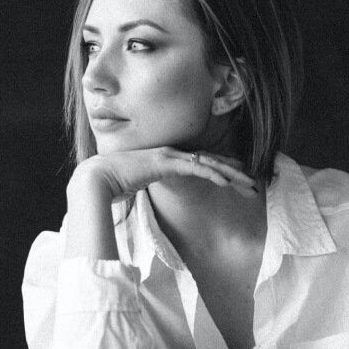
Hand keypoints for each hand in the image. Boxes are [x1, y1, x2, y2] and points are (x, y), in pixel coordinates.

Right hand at [65, 147, 256, 258]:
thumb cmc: (112, 184)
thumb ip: (144, 187)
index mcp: (167, 159)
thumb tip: (141, 194)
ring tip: (250, 183)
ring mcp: (169, 156)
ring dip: (231, 173)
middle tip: (253, 182)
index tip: (238, 178)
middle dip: (234, 171)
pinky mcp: (166, 162)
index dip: (221, 169)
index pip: (200, 163)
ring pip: (208, 162)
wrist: (96, 178)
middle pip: (210, 160)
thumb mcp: (136, 186)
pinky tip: (227, 181)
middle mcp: (172, 154)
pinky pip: (196, 167)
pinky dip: (213, 173)